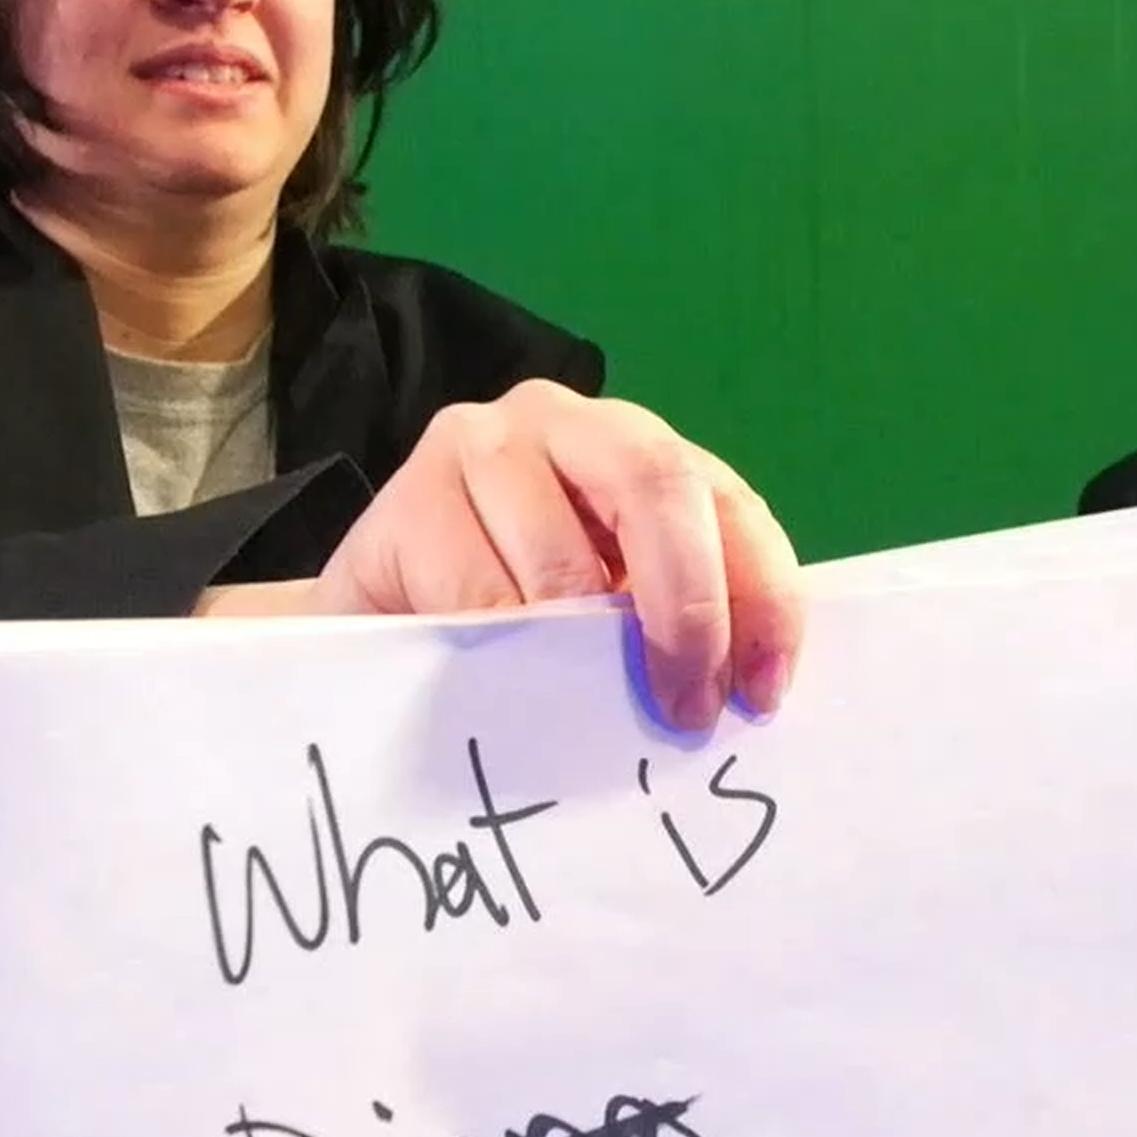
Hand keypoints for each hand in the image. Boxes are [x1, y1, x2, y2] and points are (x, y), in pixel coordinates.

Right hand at [312, 379, 800, 727]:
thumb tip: (742, 691)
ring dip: (588, 656)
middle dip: (689, 610)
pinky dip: (510, 658)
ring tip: (588, 716)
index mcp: (634, 445)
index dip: (762, 598)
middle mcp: (563, 420)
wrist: (374, 604)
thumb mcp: (605, 603)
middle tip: (685, 708)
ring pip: (563, 561)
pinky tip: (508, 690)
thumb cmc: (506, 608)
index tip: (760, 694)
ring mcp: (479, 445)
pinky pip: (480, 598)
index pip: (727, 501)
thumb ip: (670, 617)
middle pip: (657, 486)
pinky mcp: (409, 499)